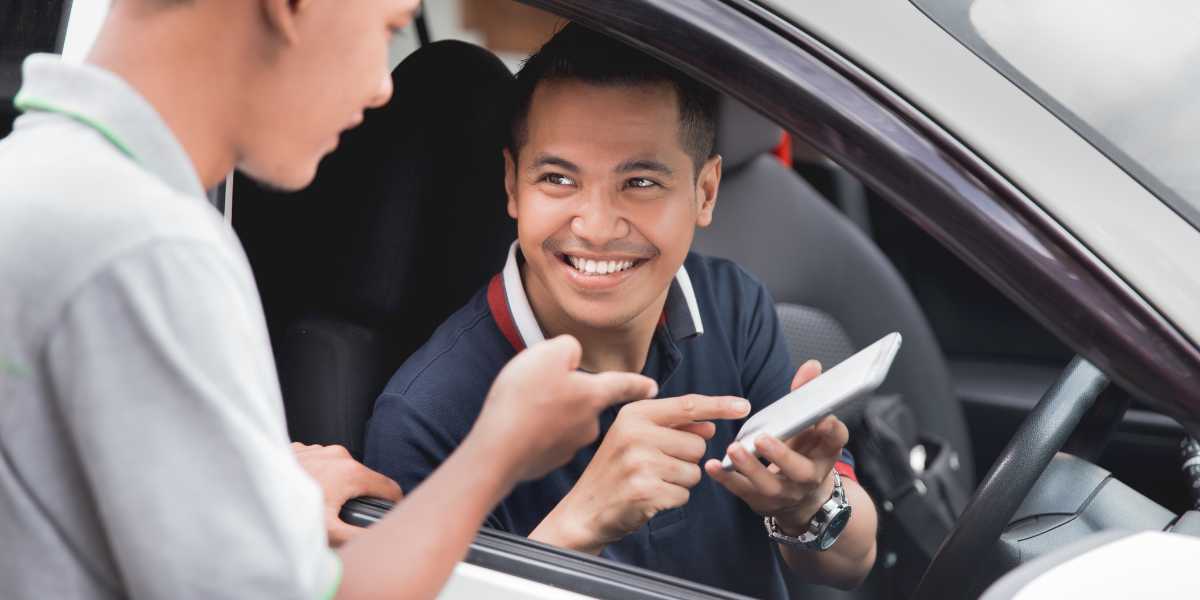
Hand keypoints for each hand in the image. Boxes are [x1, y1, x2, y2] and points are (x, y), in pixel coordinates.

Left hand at [292, 443, 403, 545]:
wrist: (245, 485)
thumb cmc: (284, 510)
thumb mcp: (327, 532)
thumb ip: (358, 537)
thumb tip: (375, 540)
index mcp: (351, 472)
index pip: (389, 488)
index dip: (392, 504)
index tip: (388, 514)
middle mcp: (338, 455)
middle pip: (363, 479)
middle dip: (357, 497)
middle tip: (340, 516)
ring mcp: (318, 449)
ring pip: (339, 469)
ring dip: (334, 485)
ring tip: (319, 503)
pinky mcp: (301, 448)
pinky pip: (318, 463)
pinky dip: (315, 476)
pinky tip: (301, 490)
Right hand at [466, 335, 659, 483]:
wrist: (497, 451)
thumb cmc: (523, 400)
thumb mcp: (546, 355)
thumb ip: (567, 348)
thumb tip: (572, 355)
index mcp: (592, 396)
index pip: (624, 386)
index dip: (638, 384)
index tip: (653, 387)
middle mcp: (588, 424)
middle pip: (584, 401)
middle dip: (567, 394)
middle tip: (537, 389)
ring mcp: (569, 446)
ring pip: (563, 420)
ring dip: (549, 413)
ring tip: (522, 409)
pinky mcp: (548, 462)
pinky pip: (545, 440)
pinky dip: (535, 433)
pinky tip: (516, 428)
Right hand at [536, 394, 751, 551]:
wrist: (584, 511)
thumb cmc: (614, 473)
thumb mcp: (634, 439)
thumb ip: (671, 427)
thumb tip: (709, 427)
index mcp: (634, 415)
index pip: (687, 406)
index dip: (719, 406)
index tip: (743, 405)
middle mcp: (636, 434)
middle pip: (698, 445)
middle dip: (686, 460)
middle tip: (656, 467)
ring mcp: (640, 462)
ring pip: (694, 472)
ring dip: (680, 482)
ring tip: (651, 482)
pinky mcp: (646, 490)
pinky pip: (684, 495)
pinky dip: (672, 500)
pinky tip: (649, 498)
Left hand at [705, 360, 849, 533]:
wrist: (802, 499)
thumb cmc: (803, 453)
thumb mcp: (809, 427)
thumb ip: (807, 395)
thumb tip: (811, 366)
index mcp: (824, 454)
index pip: (835, 442)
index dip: (832, 431)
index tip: (824, 420)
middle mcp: (808, 477)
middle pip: (799, 470)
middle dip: (781, 455)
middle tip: (763, 438)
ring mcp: (785, 493)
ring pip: (769, 484)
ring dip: (750, 467)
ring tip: (734, 449)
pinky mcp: (762, 502)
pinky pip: (743, 491)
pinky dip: (726, 479)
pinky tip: (712, 465)